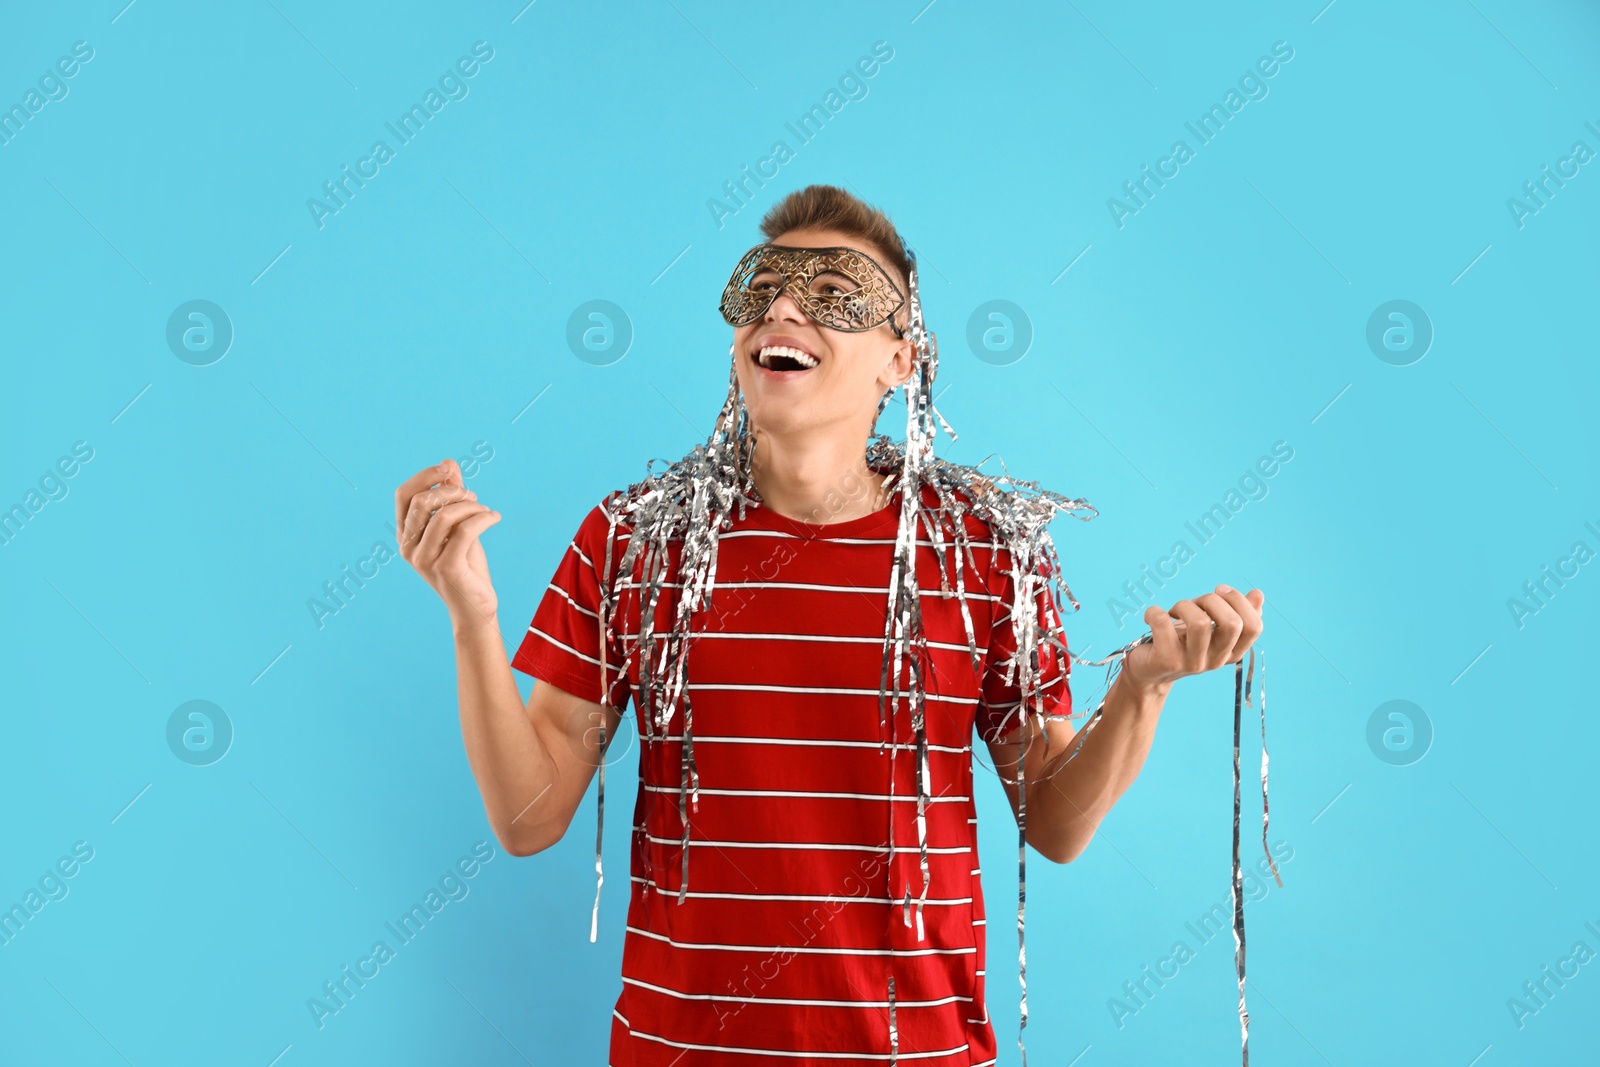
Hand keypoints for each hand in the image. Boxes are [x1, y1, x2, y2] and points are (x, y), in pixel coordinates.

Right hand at [395, 458, 501, 627]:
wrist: (475, 607)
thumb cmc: (465, 565)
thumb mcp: (458, 527)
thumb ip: (451, 497)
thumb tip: (449, 463)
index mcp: (406, 536)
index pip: (403, 495)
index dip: (425, 476)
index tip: (448, 468)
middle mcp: (408, 548)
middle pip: (422, 502)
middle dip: (451, 490)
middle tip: (473, 496)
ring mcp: (424, 560)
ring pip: (443, 515)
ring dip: (470, 505)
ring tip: (485, 510)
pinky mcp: (446, 568)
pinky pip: (465, 531)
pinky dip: (483, 518)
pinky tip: (494, 518)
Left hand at [1119, 584, 1265, 692]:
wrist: (1148, 674)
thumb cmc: (1182, 644)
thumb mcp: (1210, 629)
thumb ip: (1236, 614)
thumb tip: (1258, 594)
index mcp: (1232, 652)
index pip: (1254, 627)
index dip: (1239, 602)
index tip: (1219, 590)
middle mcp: (1216, 660)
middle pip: (1232, 623)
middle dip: (1212, 600)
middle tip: (1195, 602)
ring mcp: (1192, 663)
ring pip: (1199, 622)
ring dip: (1184, 605)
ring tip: (1174, 610)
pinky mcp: (1167, 660)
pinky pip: (1162, 623)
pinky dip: (1154, 611)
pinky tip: (1152, 615)